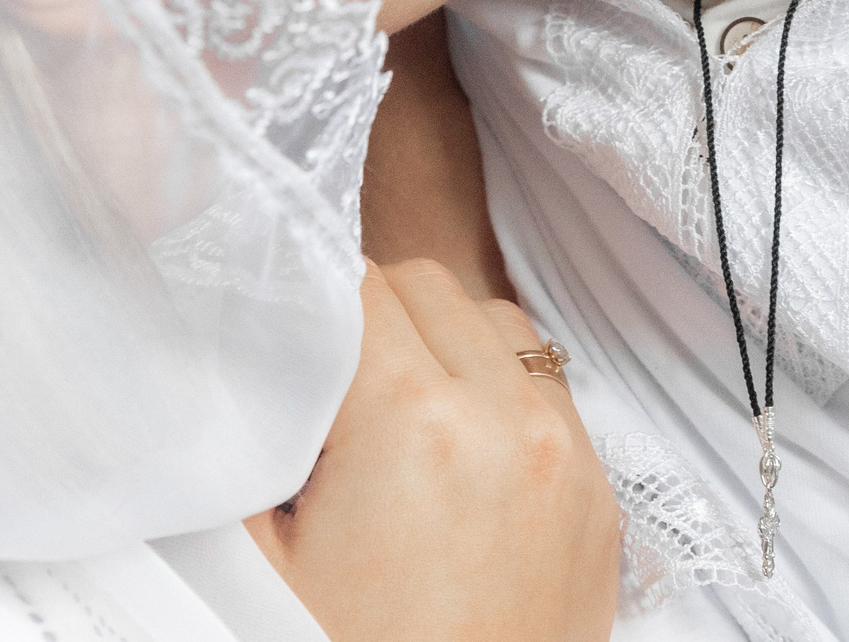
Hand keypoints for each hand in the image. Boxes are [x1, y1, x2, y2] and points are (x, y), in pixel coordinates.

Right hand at [245, 259, 620, 641]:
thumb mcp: (262, 563)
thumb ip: (253, 442)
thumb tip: (246, 361)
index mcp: (415, 422)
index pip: (362, 285)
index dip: (312, 304)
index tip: (286, 336)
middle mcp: (509, 420)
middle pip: (433, 290)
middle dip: (375, 321)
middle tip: (330, 389)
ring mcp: (569, 455)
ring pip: (502, 326)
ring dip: (448, 348)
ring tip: (398, 422)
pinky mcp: (603, 498)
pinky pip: (551, 395)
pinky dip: (504, 400)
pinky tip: (458, 460)